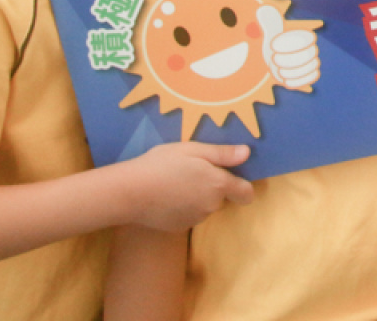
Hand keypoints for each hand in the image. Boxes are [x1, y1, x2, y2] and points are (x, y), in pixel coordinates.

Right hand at [110, 143, 251, 231]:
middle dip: (213, 187)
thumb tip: (247, 153)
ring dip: (198, 197)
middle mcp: (211, 205)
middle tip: (191, 171)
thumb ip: (222, 153)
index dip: (243, 186)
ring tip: (175, 183)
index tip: (232, 177)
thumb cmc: (162, 164)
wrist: (129, 192)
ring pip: (205, 206)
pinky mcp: (179, 228)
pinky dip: (183, 208)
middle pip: (222, 197)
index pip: (246, 193)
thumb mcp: (193, 149)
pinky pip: (189, 215)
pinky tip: (166, 197)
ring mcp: (195, 219)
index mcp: (218, 185)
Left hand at [258, 7, 318, 89]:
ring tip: (278, 70)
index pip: (307, 37)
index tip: (272, 45)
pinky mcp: (311, 75)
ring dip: (290, 71)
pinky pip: (312, 78)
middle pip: (310, 54)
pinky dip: (297, 80)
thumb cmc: (271, 46)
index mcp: (304, 35)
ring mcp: (313, 62)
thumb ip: (269, 22)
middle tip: (273, 60)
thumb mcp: (268, 33)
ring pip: (311, 67)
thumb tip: (264, 8)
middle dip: (288, 59)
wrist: (273, 63)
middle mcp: (312, 47)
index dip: (289, 42)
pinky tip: (284, 79)